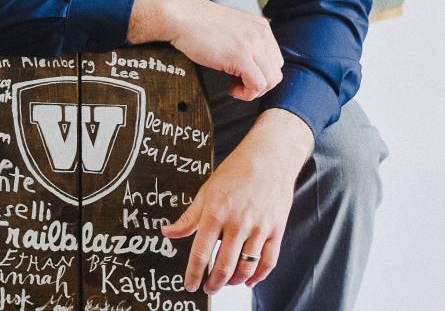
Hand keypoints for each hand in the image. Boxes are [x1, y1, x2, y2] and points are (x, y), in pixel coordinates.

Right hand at [126, 0, 283, 100]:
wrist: (181, 16)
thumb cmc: (197, 23)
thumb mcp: (231, 29)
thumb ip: (245, 42)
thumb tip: (249, 64)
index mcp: (261, 26)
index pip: (275, 60)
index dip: (260, 73)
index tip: (241, 75)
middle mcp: (261, 34)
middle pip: (275, 72)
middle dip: (258, 84)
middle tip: (237, 84)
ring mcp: (252, 44)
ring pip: (270, 81)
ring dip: (252, 90)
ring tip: (234, 87)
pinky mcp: (240, 56)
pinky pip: (257, 85)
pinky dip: (246, 93)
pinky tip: (231, 89)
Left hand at [161, 108, 313, 293]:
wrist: (270, 156)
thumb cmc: (236, 171)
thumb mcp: (207, 191)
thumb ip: (189, 217)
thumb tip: (168, 232)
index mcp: (215, 213)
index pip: (201, 252)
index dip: (193, 274)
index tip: (189, 285)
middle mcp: (237, 223)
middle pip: (224, 266)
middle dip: (213, 283)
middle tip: (207, 288)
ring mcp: (259, 227)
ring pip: (246, 267)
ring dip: (234, 282)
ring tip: (226, 284)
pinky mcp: (276, 229)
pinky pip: (268, 261)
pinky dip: (258, 276)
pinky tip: (249, 280)